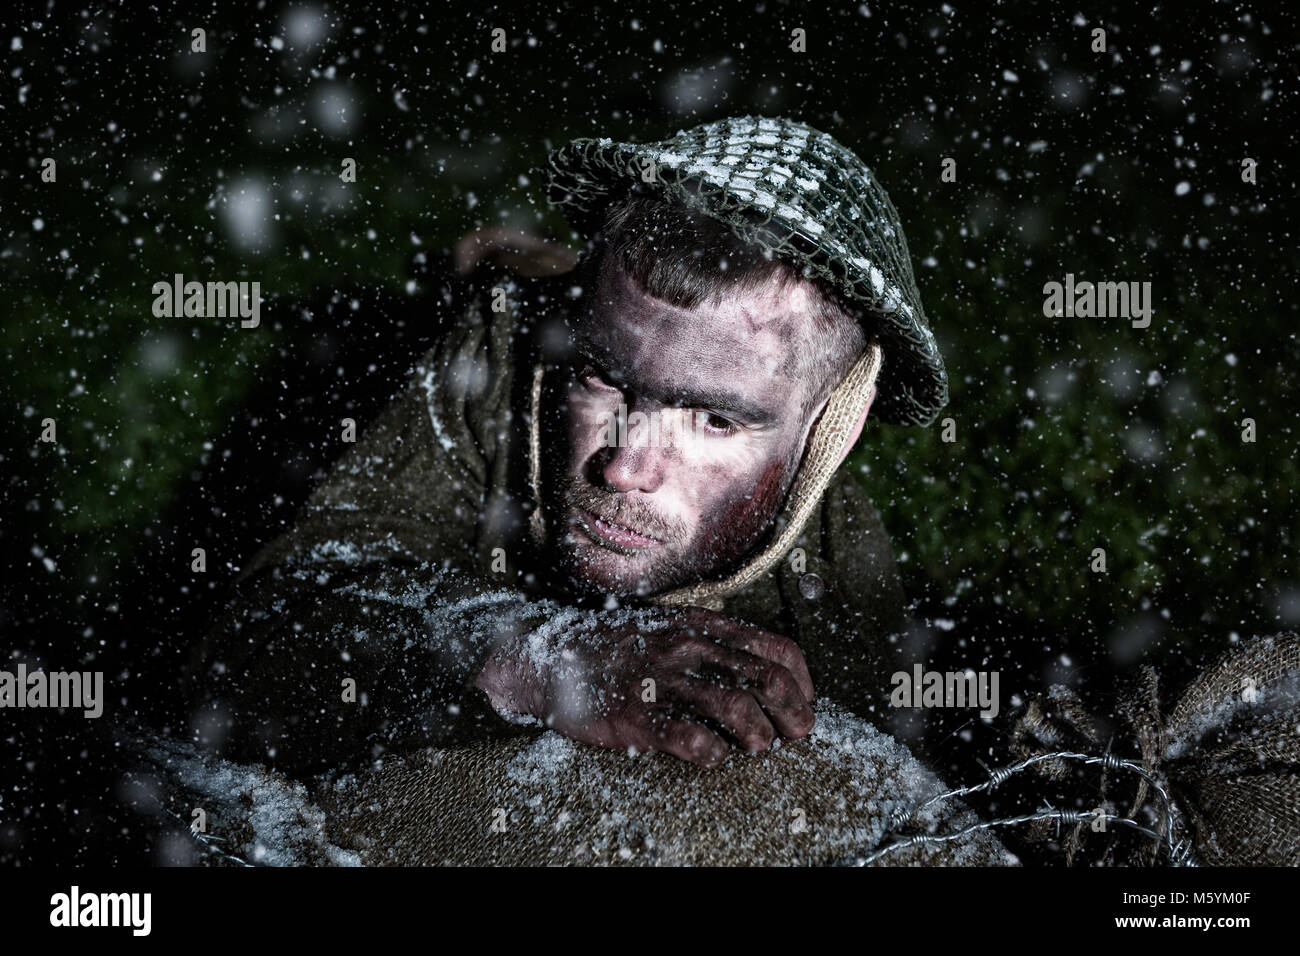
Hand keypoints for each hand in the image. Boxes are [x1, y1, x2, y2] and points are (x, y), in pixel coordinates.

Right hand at [476, 608, 814, 766]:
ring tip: (758, 746)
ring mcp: (663, 679)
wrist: (551, 654)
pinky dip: (712, 753)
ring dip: (759, 734)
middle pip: (766, 678)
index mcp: (703, 626)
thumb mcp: (672, 628)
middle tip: (796, 734)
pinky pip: (689, 737)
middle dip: (793, 711)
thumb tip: (763, 674)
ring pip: (736, 706)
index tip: (804, 704)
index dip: (802, 681)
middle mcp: (689, 647)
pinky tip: (712, 756)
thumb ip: (714, 645)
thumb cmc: (619, 645)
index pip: (775, 648)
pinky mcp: (638, 713)